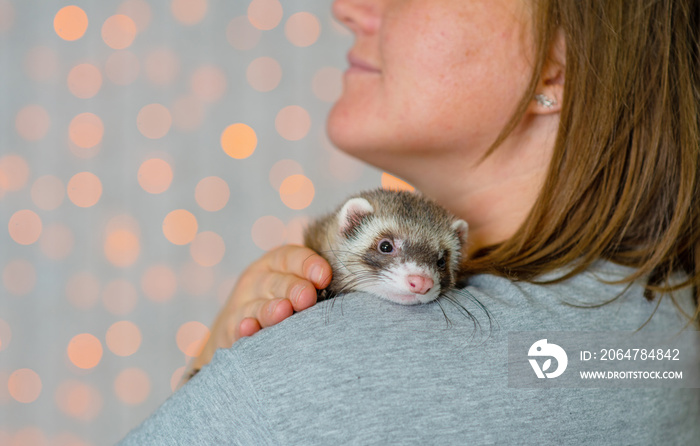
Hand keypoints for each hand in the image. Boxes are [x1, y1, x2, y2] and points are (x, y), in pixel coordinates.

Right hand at [182, 245, 331, 384]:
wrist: (241, 329)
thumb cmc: (285, 303)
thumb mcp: (298, 287)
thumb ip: (318, 283)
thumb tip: (355, 282)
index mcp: (277, 264)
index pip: (291, 257)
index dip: (308, 264)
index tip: (324, 276)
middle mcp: (258, 280)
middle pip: (277, 281)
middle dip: (293, 288)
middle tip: (308, 297)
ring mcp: (242, 304)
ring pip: (258, 305)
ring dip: (271, 309)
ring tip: (284, 311)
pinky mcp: (230, 329)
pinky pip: (237, 327)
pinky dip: (244, 328)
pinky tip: (250, 328)